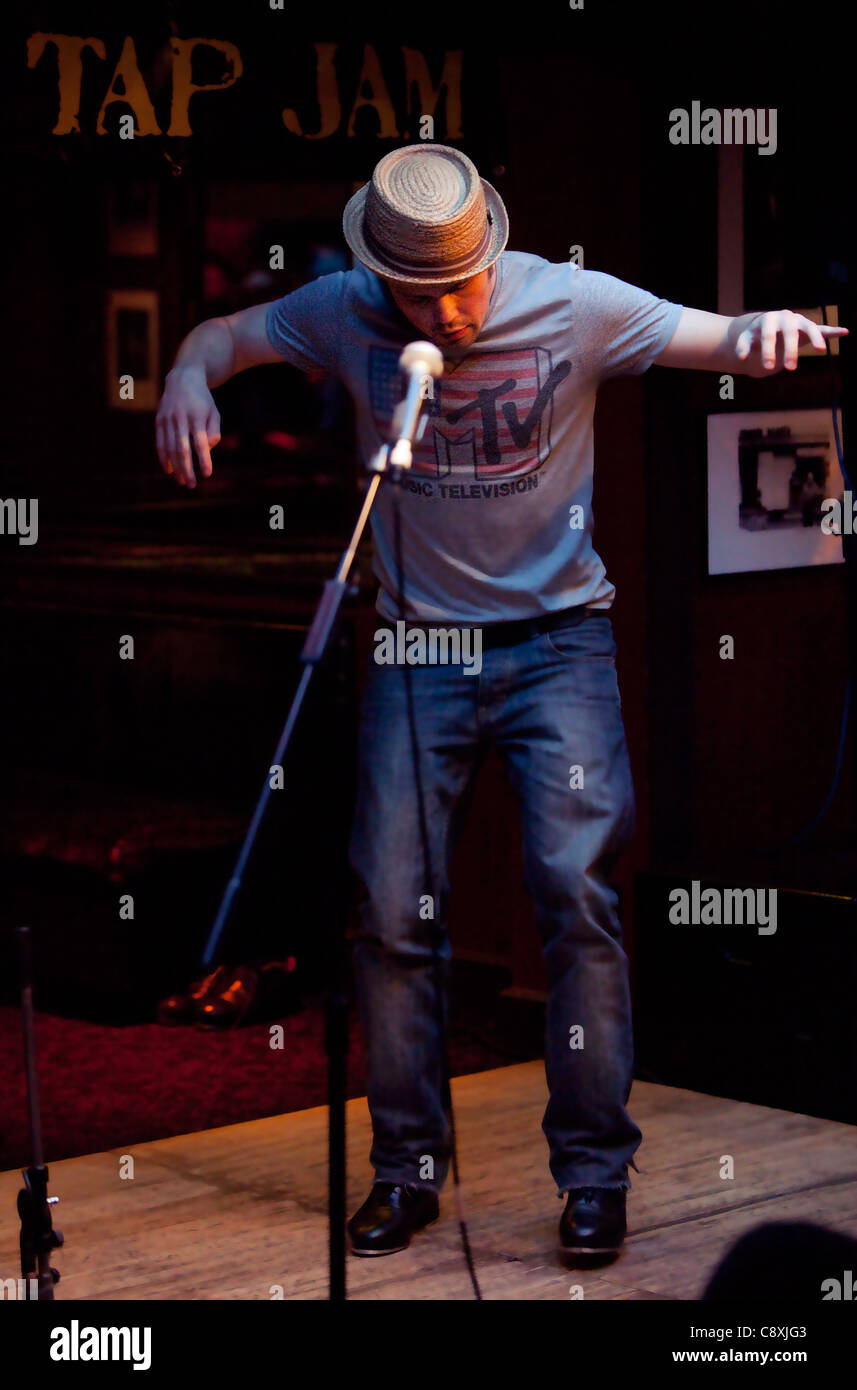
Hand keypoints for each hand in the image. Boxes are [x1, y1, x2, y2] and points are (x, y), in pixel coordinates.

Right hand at [155, 365, 220, 487]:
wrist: (182, 378)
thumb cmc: (202, 400)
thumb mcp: (214, 412)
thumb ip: (213, 431)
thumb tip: (207, 448)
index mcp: (197, 416)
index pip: (200, 443)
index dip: (204, 460)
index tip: (207, 474)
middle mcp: (180, 418)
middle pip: (182, 449)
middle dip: (186, 469)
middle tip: (191, 485)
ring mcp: (167, 419)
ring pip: (169, 448)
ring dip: (175, 467)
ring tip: (182, 481)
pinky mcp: (159, 420)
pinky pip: (160, 443)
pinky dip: (163, 458)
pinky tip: (169, 470)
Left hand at [735, 310, 847, 371]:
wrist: (766, 325)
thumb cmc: (755, 335)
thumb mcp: (746, 339)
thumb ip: (743, 347)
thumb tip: (742, 357)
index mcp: (768, 319)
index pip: (769, 335)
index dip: (768, 351)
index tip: (768, 367)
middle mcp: (785, 317)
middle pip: (790, 333)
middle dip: (790, 350)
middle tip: (790, 368)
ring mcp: (799, 321)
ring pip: (809, 327)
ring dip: (815, 339)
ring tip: (820, 350)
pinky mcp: (809, 327)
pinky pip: (823, 328)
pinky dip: (833, 330)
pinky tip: (844, 332)